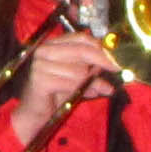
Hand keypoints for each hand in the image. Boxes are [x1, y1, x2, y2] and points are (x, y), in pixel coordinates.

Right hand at [7, 33, 119, 147]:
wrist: (34, 113)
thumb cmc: (55, 94)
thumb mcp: (77, 79)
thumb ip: (91, 72)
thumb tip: (111, 69)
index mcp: (53, 45)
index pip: (80, 38)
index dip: (100, 46)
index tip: (116, 56)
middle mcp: (45, 51)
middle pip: (81, 50)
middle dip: (102, 60)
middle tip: (116, 68)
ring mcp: (40, 65)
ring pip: (78, 70)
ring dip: (90, 82)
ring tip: (94, 90)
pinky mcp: (40, 80)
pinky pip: (70, 84)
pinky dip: (80, 90)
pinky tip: (85, 94)